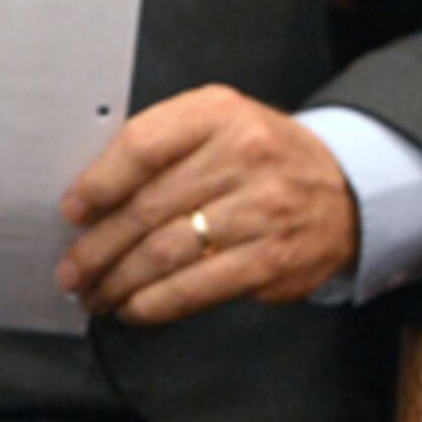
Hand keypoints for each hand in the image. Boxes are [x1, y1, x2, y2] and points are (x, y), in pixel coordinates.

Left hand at [57, 86, 357, 324]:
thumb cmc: (269, 161)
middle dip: (96, 247)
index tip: (72, 211)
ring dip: (118, 281)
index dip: (98, 183)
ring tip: (96, 293)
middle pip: (147, 207)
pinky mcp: (271, 259)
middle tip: (72, 269)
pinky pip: (195, 288)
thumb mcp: (223, 125)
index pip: (143, 145)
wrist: (349, 193)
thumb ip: (165, 147)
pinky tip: (135, 308)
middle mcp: (244, 156)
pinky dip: (155, 304)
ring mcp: (262, 209)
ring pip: (165, 253)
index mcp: (221, 113)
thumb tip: (93, 199)